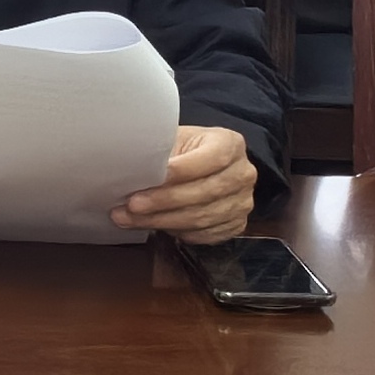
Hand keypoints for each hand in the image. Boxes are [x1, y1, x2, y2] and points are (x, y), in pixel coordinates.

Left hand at [113, 125, 256, 240]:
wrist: (203, 167)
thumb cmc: (185, 151)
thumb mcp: (175, 140)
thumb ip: (161, 152)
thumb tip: (132, 169)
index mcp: (231, 144)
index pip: (213, 158)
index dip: (183, 169)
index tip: (154, 176)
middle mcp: (243, 173)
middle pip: (205, 192)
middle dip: (164, 200)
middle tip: (133, 204)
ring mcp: (242, 202)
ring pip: (201, 217)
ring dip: (162, 220)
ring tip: (131, 218)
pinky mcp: (235, 225)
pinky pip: (204, 234)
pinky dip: (175, 231)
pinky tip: (154, 225)